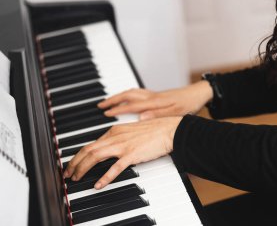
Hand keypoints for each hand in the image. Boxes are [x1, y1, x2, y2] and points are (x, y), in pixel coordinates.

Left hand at [63, 116, 181, 188]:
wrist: (169, 129)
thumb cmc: (155, 130)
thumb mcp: (132, 131)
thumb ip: (120, 137)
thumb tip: (111, 146)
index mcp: (115, 131)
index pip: (92, 143)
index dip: (79, 155)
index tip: (74, 163)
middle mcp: (115, 137)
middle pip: (88, 149)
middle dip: (74, 162)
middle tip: (68, 173)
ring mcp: (123, 146)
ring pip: (95, 156)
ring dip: (82, 168)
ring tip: (76, 178)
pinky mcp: (132, 154)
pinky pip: (114, 168)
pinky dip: (104, 177)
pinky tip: (98, 184)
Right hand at [98, 81, 212, 119]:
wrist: (198, 94)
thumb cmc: (188, 105)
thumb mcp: (175, 113)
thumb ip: (157, 116)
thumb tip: (141, 119)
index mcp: (154, 102)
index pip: (131, 105)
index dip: (118, 109)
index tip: (106, 112)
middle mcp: (151, 96)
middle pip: (127, 95)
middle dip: (113, 100)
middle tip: (101, 105)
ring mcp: (154, 94)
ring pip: (131, 92)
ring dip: (119, 96)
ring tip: (109, 101)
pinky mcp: (157, 94)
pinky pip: (137, 92)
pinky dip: (128, 95)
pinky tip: (127, 99)